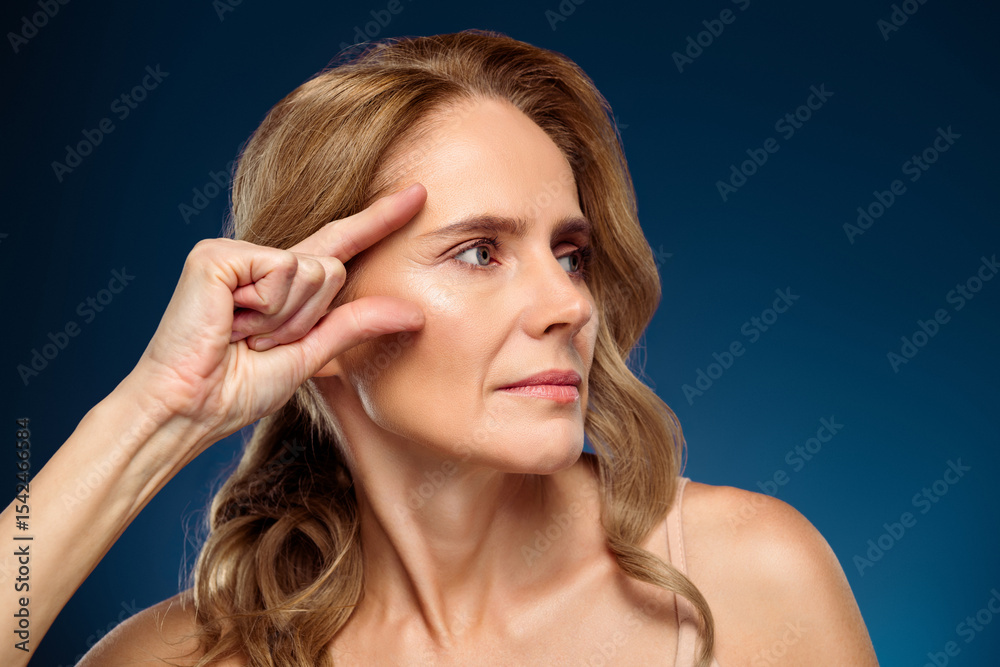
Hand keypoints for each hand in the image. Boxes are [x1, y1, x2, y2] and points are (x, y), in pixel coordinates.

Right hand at [123, 182, 426, 448]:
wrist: (190, 408)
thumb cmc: (238, 389)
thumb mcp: (311, 354)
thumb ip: (355, 325)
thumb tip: (415, 313)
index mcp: (282, 283)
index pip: (341, 243)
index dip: (379, 220)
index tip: (418, 194)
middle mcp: (261, 260)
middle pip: (331, 268)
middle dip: (306, 319)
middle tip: (260, 343)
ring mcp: (237, 253)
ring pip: (310, 270)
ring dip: (283, 320)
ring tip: (241, 336)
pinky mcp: (218, 254)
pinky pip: (281, 271)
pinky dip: (264, 308)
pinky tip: (229, 321)